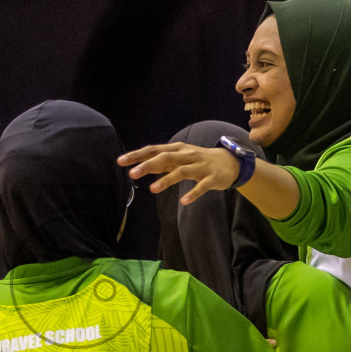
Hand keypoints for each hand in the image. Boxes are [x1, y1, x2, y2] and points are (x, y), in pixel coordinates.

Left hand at [119, 143, 238, 203]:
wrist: (230, 162)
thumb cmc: (199, 160)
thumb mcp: (180, 158)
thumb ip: (162, 163)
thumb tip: (141, 166)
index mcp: (177, 150)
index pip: (154, 150)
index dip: (137, 155)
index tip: (120, 161)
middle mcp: (187, 155)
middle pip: (166, 158)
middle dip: (148, 165)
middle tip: (132, 174)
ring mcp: (200, 166)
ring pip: (181, 171)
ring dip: (166, 180)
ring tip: (152, 189)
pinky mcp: (211, 178)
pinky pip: (201, 186)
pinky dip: (192, 194)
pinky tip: (183, 202)